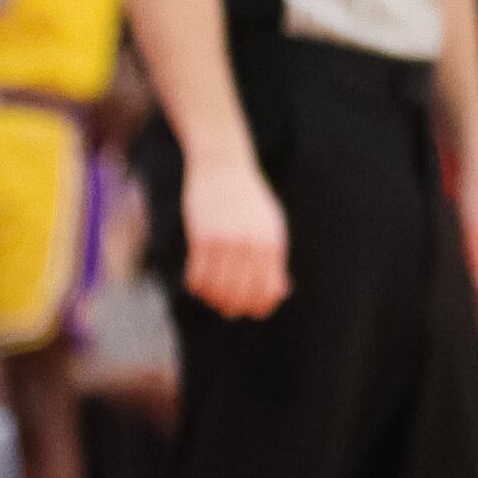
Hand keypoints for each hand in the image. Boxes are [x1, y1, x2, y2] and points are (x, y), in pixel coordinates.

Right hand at [181, 152, 289, 317]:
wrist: (223, 165)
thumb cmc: (249, 199)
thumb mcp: (271, 225)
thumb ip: (275, 258)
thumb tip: (280, 292)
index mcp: (272, 241)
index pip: (268, 287)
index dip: (261, 305)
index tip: (253, 312)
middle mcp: (251, 243)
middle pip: (243, 291)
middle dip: (235, 306)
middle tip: (228, 310)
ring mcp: (226, 239)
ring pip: (219, 286)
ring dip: (214, 298)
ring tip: (212, 299)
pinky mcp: (202, 235)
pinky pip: (198, 272)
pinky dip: (197, 285)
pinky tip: (197, 286)